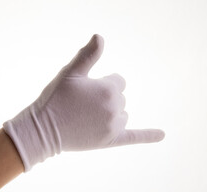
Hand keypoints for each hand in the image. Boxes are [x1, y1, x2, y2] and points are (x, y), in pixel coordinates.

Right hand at [4, 34, 164, 170]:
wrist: (44, 130)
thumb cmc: (56, 98)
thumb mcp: (70, 73)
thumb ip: (89, 55)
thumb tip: (101, 36)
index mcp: (109, 88)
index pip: (119, 81)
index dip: (101, 84)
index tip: (85, 92)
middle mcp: (116, 107)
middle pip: (120, 98)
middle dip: (105, 99)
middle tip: (82, 106)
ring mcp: (114, 125)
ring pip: (122, 114)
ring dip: (110, 114)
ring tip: (86, 118)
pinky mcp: (111, 140)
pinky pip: (135, 136)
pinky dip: (149, 135)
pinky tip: (162, 134)